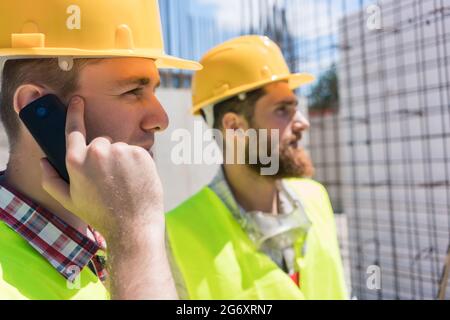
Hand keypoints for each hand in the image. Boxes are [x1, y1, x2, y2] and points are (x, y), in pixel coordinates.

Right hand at [40, 96, 163, 239]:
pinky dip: (137, 163)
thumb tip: (43, 161)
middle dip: (104, 156)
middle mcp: (97, 151)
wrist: (132, 225)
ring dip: (121, 160)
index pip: (73, 129)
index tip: (78, 100)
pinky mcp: (140, 153)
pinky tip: (136, 180)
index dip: (75, 113)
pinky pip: (137, 152)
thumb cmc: (100, 215)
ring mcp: (121, 151)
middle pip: (101, 142)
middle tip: (109, 179)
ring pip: (120, 148)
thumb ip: (52, 180)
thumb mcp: (70, 201)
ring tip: (124, 183)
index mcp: (76, 161)